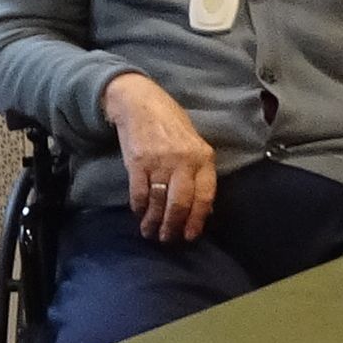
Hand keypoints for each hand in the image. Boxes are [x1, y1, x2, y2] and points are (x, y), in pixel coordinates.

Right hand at [105, 72, 218, 242]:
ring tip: (150, 232)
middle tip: (167, 238)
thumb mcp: (193, 145)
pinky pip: (140, 193)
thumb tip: (202, 209)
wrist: (141, 103)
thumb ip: (198, 173)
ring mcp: (160, 161)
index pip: (205, 196)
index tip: (190, 236)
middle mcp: (184, 161)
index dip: (197, 220)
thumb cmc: (171, 125)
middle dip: (173, 226)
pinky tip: (139, 213)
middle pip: (180, 203)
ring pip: (158, 202)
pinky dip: (139, 207)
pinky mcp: (137, 162)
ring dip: (153, 221)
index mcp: (203, 157)